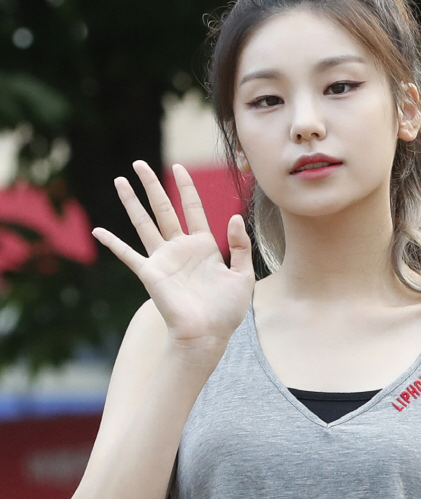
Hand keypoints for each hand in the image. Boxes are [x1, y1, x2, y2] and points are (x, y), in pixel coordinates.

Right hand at [92, 161, 254, 354]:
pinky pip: (128, 255)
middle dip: (152, 185)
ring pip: (144, 223)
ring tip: (120, 180)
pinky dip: (113, 243)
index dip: (187, 187)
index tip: (179, 167)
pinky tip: (98, 231)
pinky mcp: (150, 274)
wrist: (208, 334)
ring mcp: (164, 260)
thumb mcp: (243, 276)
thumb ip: (241, 246)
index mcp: (204, 247)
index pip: (193, 208)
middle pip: (163, 209)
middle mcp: (181, 249)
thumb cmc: (227, 311)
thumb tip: (234, 217)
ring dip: (131, 202)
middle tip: (139, 163)